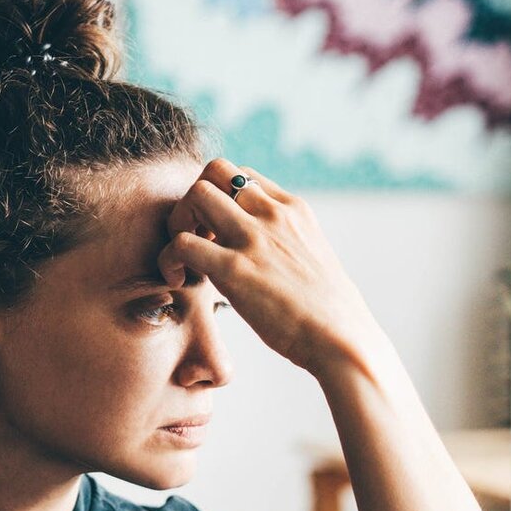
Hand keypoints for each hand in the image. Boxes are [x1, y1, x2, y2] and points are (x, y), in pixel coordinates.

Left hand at [158, 158, 381, 375]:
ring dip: (177, 222)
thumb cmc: (327, 313)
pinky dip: (169, 259)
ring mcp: (253, 238)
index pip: (242, 175)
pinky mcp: (234, 269)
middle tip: (193, 238)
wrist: (342, 340)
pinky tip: (179, 281)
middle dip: (194, 200)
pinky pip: (181, 243)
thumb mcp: (311, 258)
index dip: (220, 198)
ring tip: (183, 258)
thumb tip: (269, 256)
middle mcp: (272, 214)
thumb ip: (286, 243)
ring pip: (195, 194)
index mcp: (293, 209)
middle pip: (214, 170)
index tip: (218, 233)